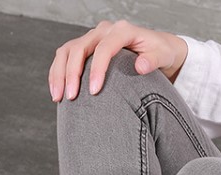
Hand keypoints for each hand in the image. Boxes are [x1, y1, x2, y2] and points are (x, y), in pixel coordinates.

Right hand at [48, 19, 187, 101]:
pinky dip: (57, 74)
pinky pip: (65, 57)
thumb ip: (153, 60)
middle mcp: (104, 31)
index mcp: (122, 30)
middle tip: (71, 98)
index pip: (103, 48)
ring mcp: (92, 38)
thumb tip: (140, 67)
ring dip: (59, 74)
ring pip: (67, 51)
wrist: (155, 48)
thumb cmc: (159, 53)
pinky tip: (57, 93)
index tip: (94, 92)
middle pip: (79, 48)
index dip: (96, 70)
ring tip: (58, 98)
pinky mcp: (85, 47)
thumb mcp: (163, 55)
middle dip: (72, 74)